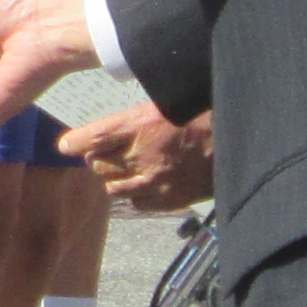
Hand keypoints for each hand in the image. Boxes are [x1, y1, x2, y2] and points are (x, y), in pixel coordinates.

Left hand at [65, 102, 212, 210]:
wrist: (239, 143)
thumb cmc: (203, 116)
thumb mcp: (167, 103)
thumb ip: (134, 119)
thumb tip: (106, 130)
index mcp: (142, 125)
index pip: (93, 139)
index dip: (74, 143)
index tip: (67, 144)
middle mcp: (144, 156)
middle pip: (97, 165)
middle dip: (97, 157)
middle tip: (106, 150)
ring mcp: (155, 182)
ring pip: (113, 187)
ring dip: (114, 176)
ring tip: (126, 166)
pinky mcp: (167, 200)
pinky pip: (135, 202)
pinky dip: (135, 194)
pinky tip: (145, 181)